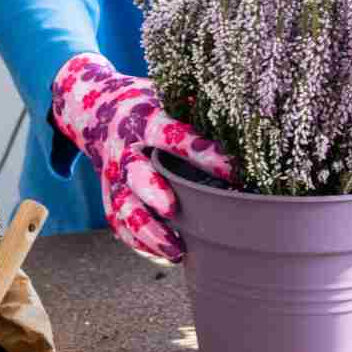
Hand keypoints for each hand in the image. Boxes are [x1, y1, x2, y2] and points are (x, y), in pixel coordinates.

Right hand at [52, 53, 233, 261]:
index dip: (200, 153)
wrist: (96, 110)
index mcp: (145, 120)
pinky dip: (139, 243)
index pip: (172, 135)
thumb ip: (200, 108)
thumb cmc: (150, 107)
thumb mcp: (169, 96)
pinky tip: (165, 255)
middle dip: (153, 192)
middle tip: (174, 210)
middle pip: (136, 174)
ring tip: (176, 250)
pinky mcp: (109, 197)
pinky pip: (119, 224)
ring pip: (124, 208)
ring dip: (147, 231)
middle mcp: (125, 151)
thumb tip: (254, 114)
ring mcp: (114, 177)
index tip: (231, 170)